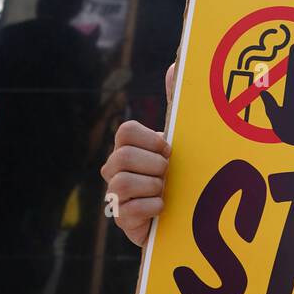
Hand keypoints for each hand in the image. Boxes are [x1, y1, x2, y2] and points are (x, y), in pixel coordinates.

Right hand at [100, 119, 169, 246]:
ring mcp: (115, 194)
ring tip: (162, 190)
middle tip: (166, 173)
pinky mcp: (121, 218)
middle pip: (124, 157)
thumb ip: (176, 116)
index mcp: (127, 148)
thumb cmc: (178, 177)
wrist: (179, 216)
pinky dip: (153, 207)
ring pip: (124, 183)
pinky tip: (161, 206)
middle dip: (155, 165)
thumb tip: (174, 75)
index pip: (127, 131)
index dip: (152, 140)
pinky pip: (133, 209)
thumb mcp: (179, 150)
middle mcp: (114, 169)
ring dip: (153, 186)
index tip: (168, 151)